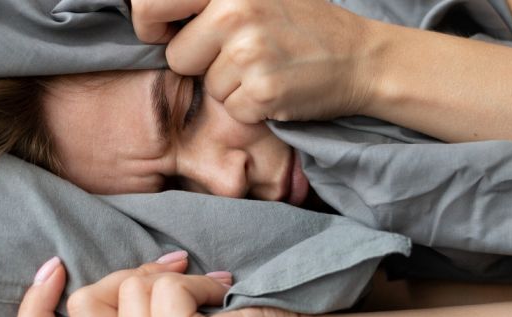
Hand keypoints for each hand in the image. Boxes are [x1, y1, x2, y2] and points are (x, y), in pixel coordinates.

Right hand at [12, 254, 302, 316]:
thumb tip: (69, 271)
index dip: (33, 310)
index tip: (54, 267)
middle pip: (86, 303)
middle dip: (131, 278)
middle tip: (174, 282)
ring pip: (128, 289)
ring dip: (171, 279)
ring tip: (203, 297)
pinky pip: (166, 288)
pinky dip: (196, 280)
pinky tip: (218, 295)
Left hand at [129, 0, 378, 122]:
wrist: (361, 59)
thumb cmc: (306, 25)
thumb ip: (212, 0)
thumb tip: (150, 11)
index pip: (152, 2)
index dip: (150, 24)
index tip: (165, 33)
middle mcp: (235, 12)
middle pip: (177, 56)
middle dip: (200, 64)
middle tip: (238, 56)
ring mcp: (249, 54)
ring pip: (207, 88)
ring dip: (231, 88)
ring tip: (267, 69)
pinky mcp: (263, 93)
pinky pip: (232, 111)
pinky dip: (251, 108)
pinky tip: (277, 89)